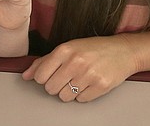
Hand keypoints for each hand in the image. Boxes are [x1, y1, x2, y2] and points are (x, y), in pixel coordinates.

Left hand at [22, 35, 138, 101]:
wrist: (123, 51)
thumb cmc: (93, 49)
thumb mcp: (67, 48)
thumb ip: (44, 61)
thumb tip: (26, 75)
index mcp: (64, 50)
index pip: (40, 76)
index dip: (43, 78)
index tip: (50, 75)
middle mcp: (76, 62)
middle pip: (50, 88)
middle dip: (56, 85)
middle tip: (66, 77)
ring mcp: (89, 75)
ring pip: (64, 97)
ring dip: (69, 91)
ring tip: (78, 79)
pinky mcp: (101, 86)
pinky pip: (81, 100)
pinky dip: (83, 94)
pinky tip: (88, 83)